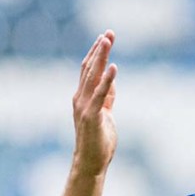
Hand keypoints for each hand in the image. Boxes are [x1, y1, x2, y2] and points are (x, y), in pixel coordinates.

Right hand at [72, 30, 117, 175]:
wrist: (90, 163)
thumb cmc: (98, 141)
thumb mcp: (105, 114)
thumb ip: (107, 98)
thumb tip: (111, 83)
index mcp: (83, 97)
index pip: (89, 69)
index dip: (97, 52)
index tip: (106, 37)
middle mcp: (80, 98)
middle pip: (89, 68)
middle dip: (100, 49)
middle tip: (109, 33)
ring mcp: (84, 107)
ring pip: (92, 76)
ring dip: (100, 58)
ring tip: (107, 41)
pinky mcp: (92, 116)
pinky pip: (100, 95)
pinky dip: (107, 80)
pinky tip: (113, 68)